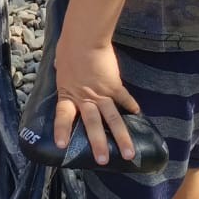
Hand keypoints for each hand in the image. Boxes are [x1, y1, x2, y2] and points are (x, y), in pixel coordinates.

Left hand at [53, 33, 138, 163]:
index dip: (62, 130)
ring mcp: (102, 93)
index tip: (62, 146)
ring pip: (113, 119)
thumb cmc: (68, 47)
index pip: (63, 116)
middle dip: (98, 144)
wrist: (85, 38)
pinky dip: (131, 106)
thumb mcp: (60, 64)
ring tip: (130, 154)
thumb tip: (61, 68)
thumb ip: (62, 72)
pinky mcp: (114, 85)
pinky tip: (138, 115)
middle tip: (103, 161)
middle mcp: (85, 98)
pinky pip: (124, 98)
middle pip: (92, 124)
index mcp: (68, 93)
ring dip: (122, 137)